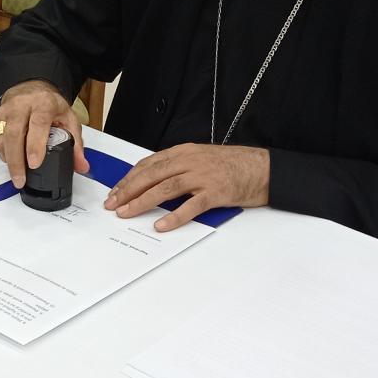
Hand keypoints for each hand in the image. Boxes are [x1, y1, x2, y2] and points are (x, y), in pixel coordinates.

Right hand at [0, 79, 89, 188]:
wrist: (30, 89)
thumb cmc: (49, 105)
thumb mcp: (68, 119)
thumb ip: (76, 143)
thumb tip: (82, 166)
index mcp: (43, 103)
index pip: (38, 123)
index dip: (35, 145)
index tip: (35, 163)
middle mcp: (21, 105)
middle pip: (14, 133)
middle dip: (16, 160)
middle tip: (21, 180)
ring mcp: (6, 112)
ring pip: (2, 138)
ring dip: (8, 160)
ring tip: (17, 176)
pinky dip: (2, 154)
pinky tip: (11, 162)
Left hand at [104, 143, 270, 231]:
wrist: (264, 168)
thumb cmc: (234, 164)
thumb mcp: (203, 157)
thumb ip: (180, 165)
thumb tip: (156, 180)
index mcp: (186, 151)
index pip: (150, 163)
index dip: (130, 178)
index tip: (116, 191)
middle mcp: (191, 161)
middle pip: (152, 174)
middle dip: (129, 189)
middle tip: (113, 204)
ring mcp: (204, 176)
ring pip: (166, 188)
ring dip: (143, 201)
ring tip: (127, 213)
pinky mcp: (216, 193)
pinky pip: (191, 206)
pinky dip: (174, 216)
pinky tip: (161, 225)